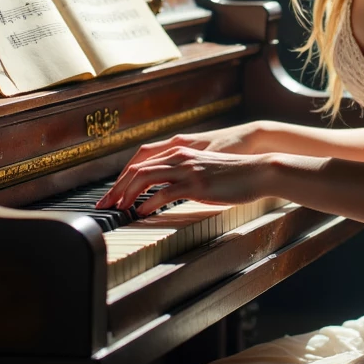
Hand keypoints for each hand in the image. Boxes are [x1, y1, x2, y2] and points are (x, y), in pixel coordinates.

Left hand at [96, 135, 274, 213]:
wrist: (258, 171)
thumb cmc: (233, 174)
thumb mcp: (203, 170)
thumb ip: (183, 176)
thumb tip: (165, 192)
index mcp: (179, 152)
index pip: (140, 162)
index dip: (121, 178)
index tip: (111, 196)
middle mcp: (179, 157)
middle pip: (137, 169)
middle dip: (116, 188)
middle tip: (104, 206)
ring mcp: (187, 169)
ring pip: (146, 177)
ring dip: (126, 194)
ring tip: (117, 209)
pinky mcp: (196, 184)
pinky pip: (165, 192)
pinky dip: (148, 202)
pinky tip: (140, 212)